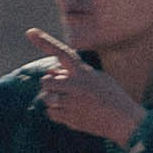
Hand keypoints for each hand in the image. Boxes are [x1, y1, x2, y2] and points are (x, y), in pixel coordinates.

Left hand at [24, 30, 146, 147]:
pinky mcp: (69, 119)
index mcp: (83, 72)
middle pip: (46, 81)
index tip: (30, 32)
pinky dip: (56, 112)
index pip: (62, 53)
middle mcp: (75, 86)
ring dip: (54, 99)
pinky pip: (50, 113)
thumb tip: (53, 72)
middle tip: (66, 89)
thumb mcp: (97, 77)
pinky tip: (72, 112)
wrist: (123, 121)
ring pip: (46, 98)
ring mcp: (71, 103)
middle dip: (51, 84)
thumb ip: (75, 72)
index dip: (45, 42)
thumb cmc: (111, 96)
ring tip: (71, 101)